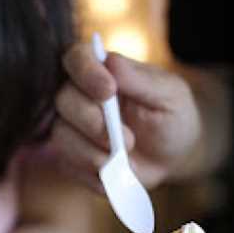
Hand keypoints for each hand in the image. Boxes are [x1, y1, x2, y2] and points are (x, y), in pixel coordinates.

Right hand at [52, 43, 200, 188]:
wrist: (173, 156)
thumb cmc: (172, 116)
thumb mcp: (169, 94)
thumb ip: (140, 79)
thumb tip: (109, 62)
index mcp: (102, 71)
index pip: (76, 58)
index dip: (85, 72)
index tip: (108, 91)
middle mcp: (80, 96)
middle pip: (63, 100)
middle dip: (92, 121)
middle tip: (128, 139)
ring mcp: (71, 128)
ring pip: (60, 135)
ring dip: (91, 152)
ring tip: (123, 160)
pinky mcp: (71, 157)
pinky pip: (67, 165)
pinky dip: (92, 173)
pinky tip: (115, 173)